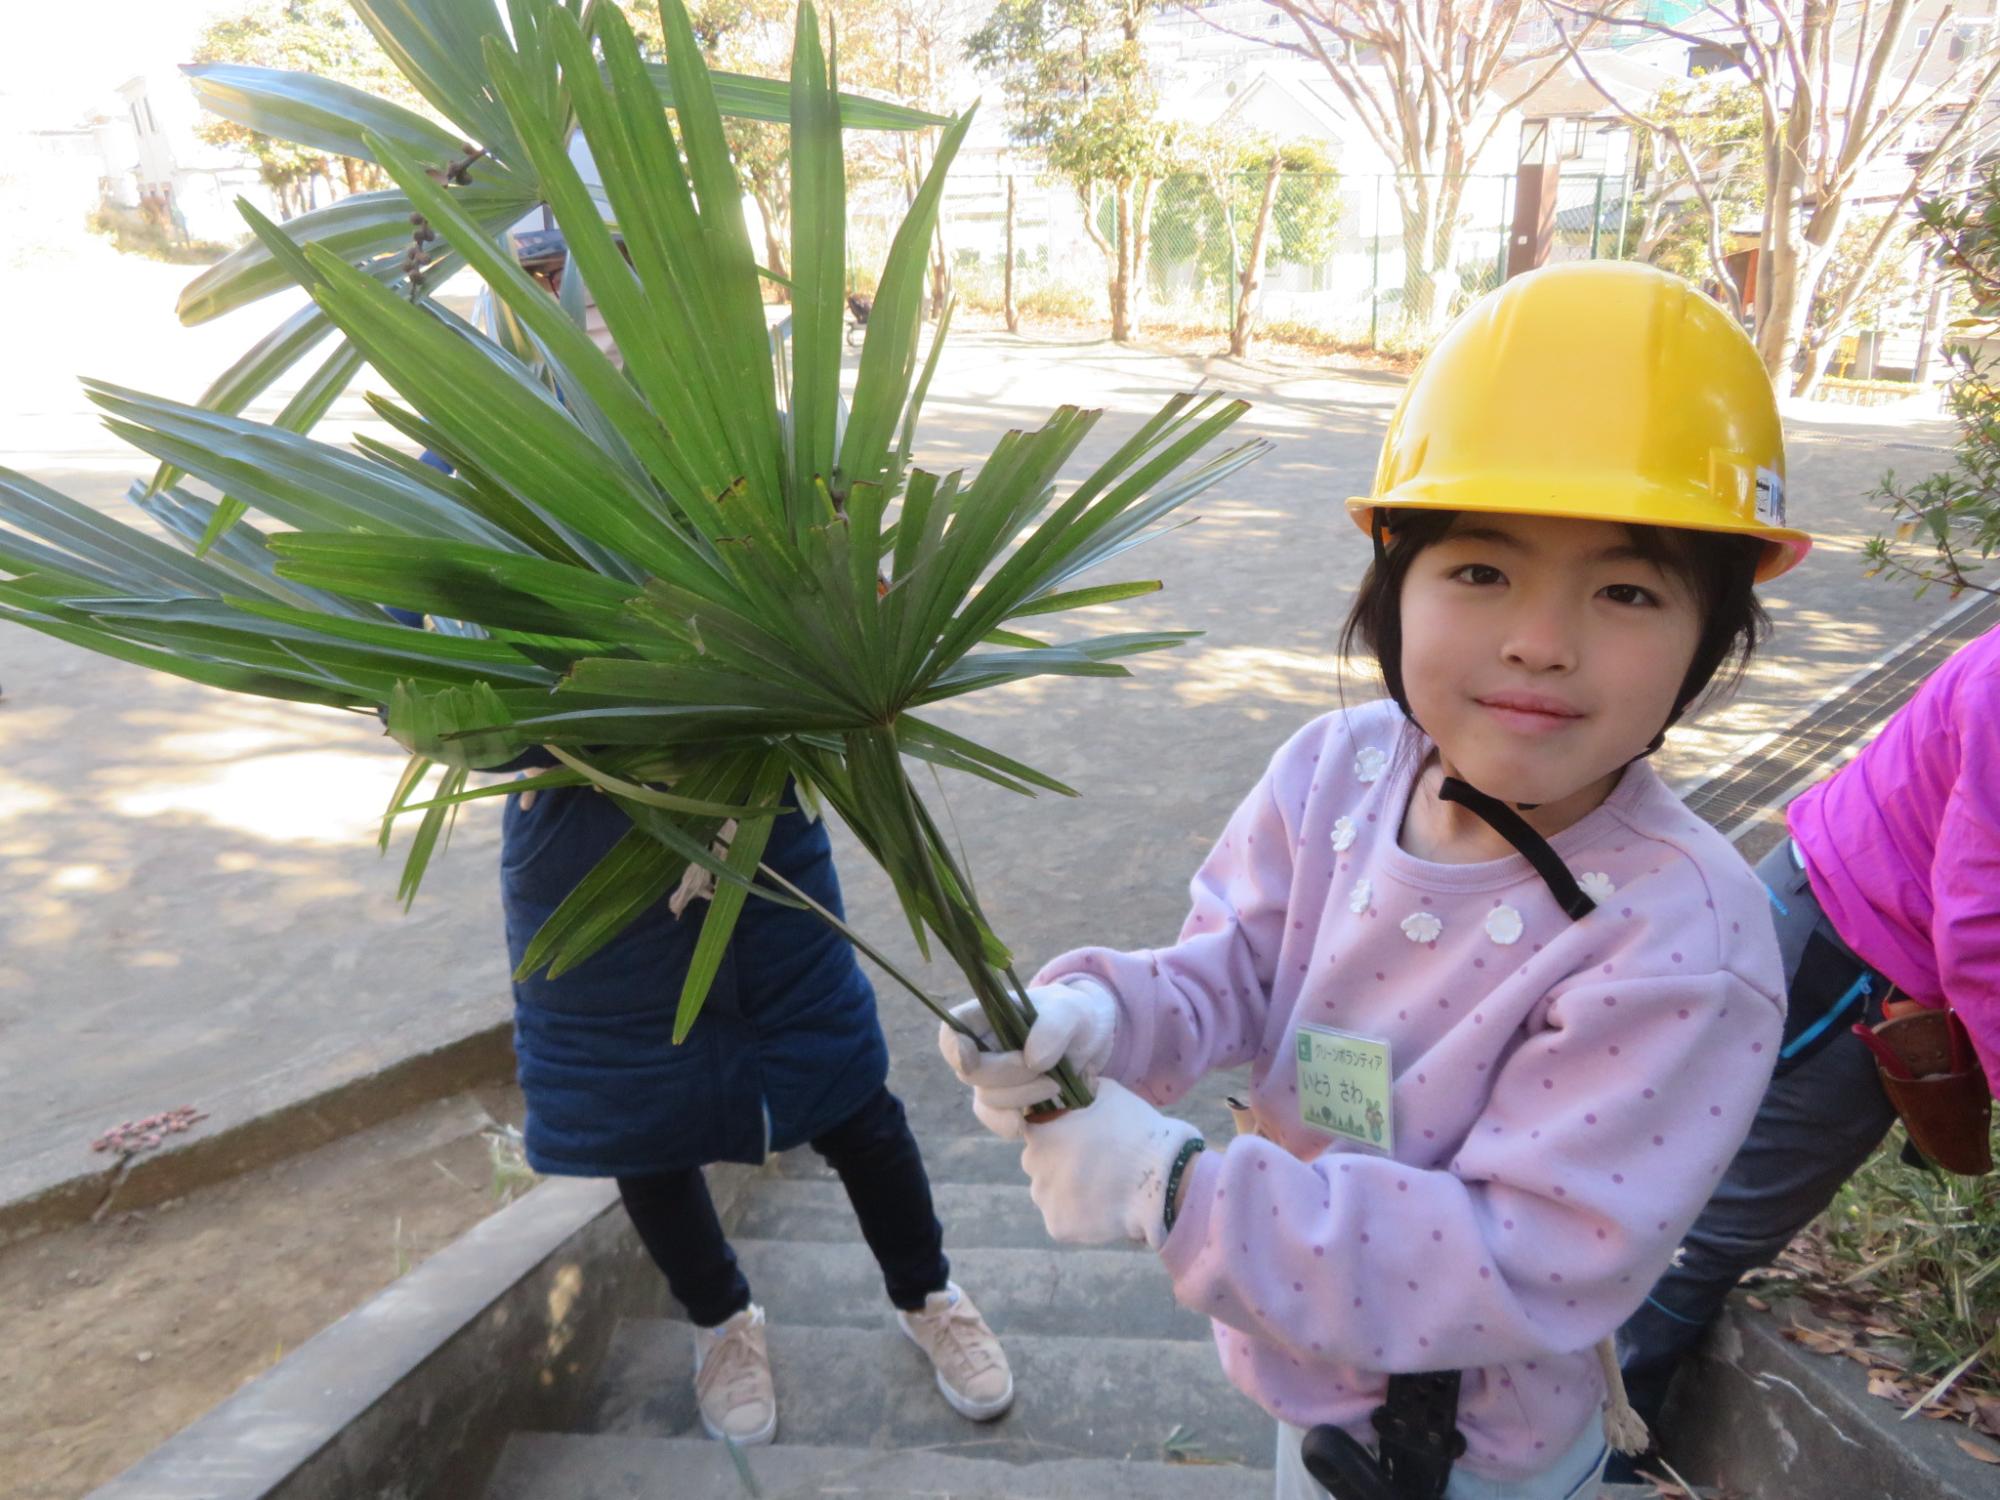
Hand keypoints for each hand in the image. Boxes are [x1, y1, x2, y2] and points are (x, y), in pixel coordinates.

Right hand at [937, 979, 1119, 1139]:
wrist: (1091, 1043)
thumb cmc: (1073, 1016)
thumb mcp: (1071, 1011)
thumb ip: (1052, 1027)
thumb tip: (1032, 1060)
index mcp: (985, 1016)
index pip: (951, 1030)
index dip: (953, 1048)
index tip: (973, 1060)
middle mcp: (981, 1049)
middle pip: (970, 1072)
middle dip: (1008, 1075)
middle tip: (1047, 1070)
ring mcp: (992, 1080)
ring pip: (986, 1099)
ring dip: (1021, 1097)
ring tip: (1056, 1085)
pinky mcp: (1008, 1105)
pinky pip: (996, 1121)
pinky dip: (1011, 1124)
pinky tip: (1029, 1122)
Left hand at [1020, 1079, 1199, 1248]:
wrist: (1162, 1178)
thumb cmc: (1137, 1130)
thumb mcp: (1107, 1092)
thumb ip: (1082, 1086)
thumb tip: (1077, 1078)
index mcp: (1040, 1130)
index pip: (1035, 1131)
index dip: (1058, 1134)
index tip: (1080, 1139)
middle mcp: (1033, 1164)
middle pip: (1040, 1164)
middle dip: (1060, 1163)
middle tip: (1095, 1164)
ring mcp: (1044, 1198)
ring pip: (1050, 1193)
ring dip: (1068, 1191)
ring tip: (1103, 1186)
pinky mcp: (1058, 1227)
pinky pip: (1063, 1220)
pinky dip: (1079, 1217)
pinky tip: (1104, 1206)